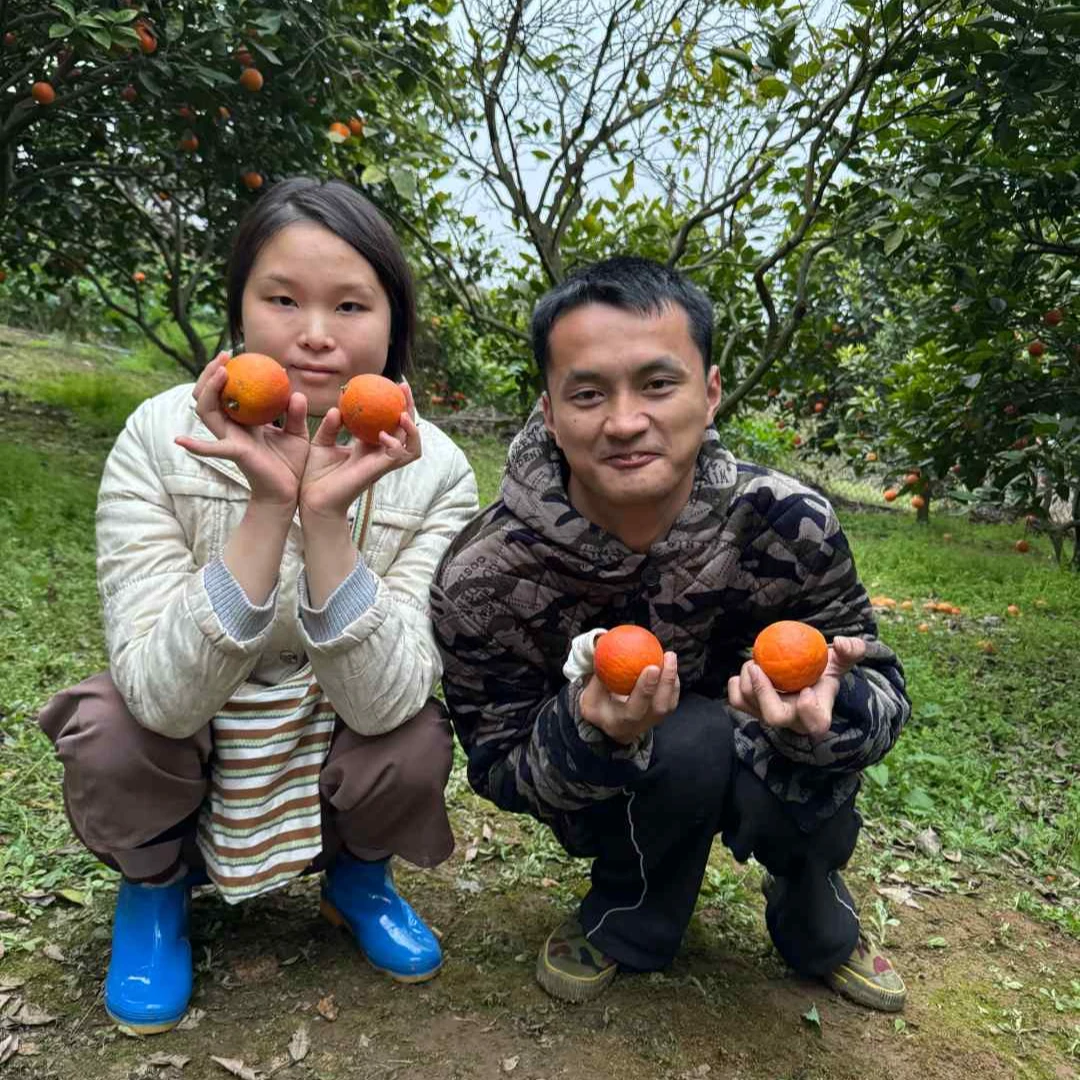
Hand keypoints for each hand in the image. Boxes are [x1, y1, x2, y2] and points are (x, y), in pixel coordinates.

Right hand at [174, 351, 309, 507]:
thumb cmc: (291, 464)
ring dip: (209, 391)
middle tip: (224, 356)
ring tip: (221, 373)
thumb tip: (296, 392)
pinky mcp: (234, 454)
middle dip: (210, 373)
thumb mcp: (297, 433)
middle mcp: (231, 428)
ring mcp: (229, 440)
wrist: (288, 492)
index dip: (226, 372)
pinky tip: (179, 442)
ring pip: (207, 412)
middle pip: (209, 396)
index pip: (227, 392)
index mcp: (244, 421)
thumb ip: (295, 414)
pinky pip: (212, 449)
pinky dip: (196, 447)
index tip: (236, 354)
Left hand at [299, 379, 420, 521]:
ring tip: (403, 413)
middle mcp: (380, 455)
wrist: (311, 499)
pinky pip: (396, 456)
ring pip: (413, 447)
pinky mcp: (377, 472)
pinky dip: (395, 443)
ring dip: (413, 429)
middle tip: (403, 387)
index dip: (396, 403)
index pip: (390, 423)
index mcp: (369, 447)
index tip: (393, 383)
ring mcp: (381, 464)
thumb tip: (337, 407)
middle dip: (411, 408)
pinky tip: (383, 434)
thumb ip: (330, 426)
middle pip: (408, 431)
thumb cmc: (315, 475)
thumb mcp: (321, 443)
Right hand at [580, 651, 679, 744]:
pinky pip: (672, 699)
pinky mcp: (660, 716)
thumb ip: (597, 677)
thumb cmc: (598, 706)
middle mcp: (639, 726)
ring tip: (669, 656)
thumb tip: (602, 649)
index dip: (645, 689)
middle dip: (666, 681)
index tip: (652, 667)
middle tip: (667, 656)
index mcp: (619, 723)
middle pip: (659, 708)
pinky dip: (674, 681)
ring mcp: (652, 722)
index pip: (635, 709)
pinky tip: (669, 663)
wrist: (609, 725)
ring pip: (669, 704)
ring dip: (672, 679)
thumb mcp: (589, 696)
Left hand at [726, 635, 866, 740]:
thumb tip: (842, 642)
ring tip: (755, 662)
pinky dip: (736, 685)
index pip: (816, 724)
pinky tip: (747, 670)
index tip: (807, 690)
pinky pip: (737, 701)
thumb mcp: (841, 660)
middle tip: (757, 666)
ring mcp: (770, 716)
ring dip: (747, 681)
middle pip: (774, 717)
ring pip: (750, 706)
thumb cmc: (824, 670)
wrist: (804, 677)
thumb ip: (851, 650)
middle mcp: (792, 721)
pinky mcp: (752, 709)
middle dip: (762, 692)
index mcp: (818, 714)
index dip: (809, 712)